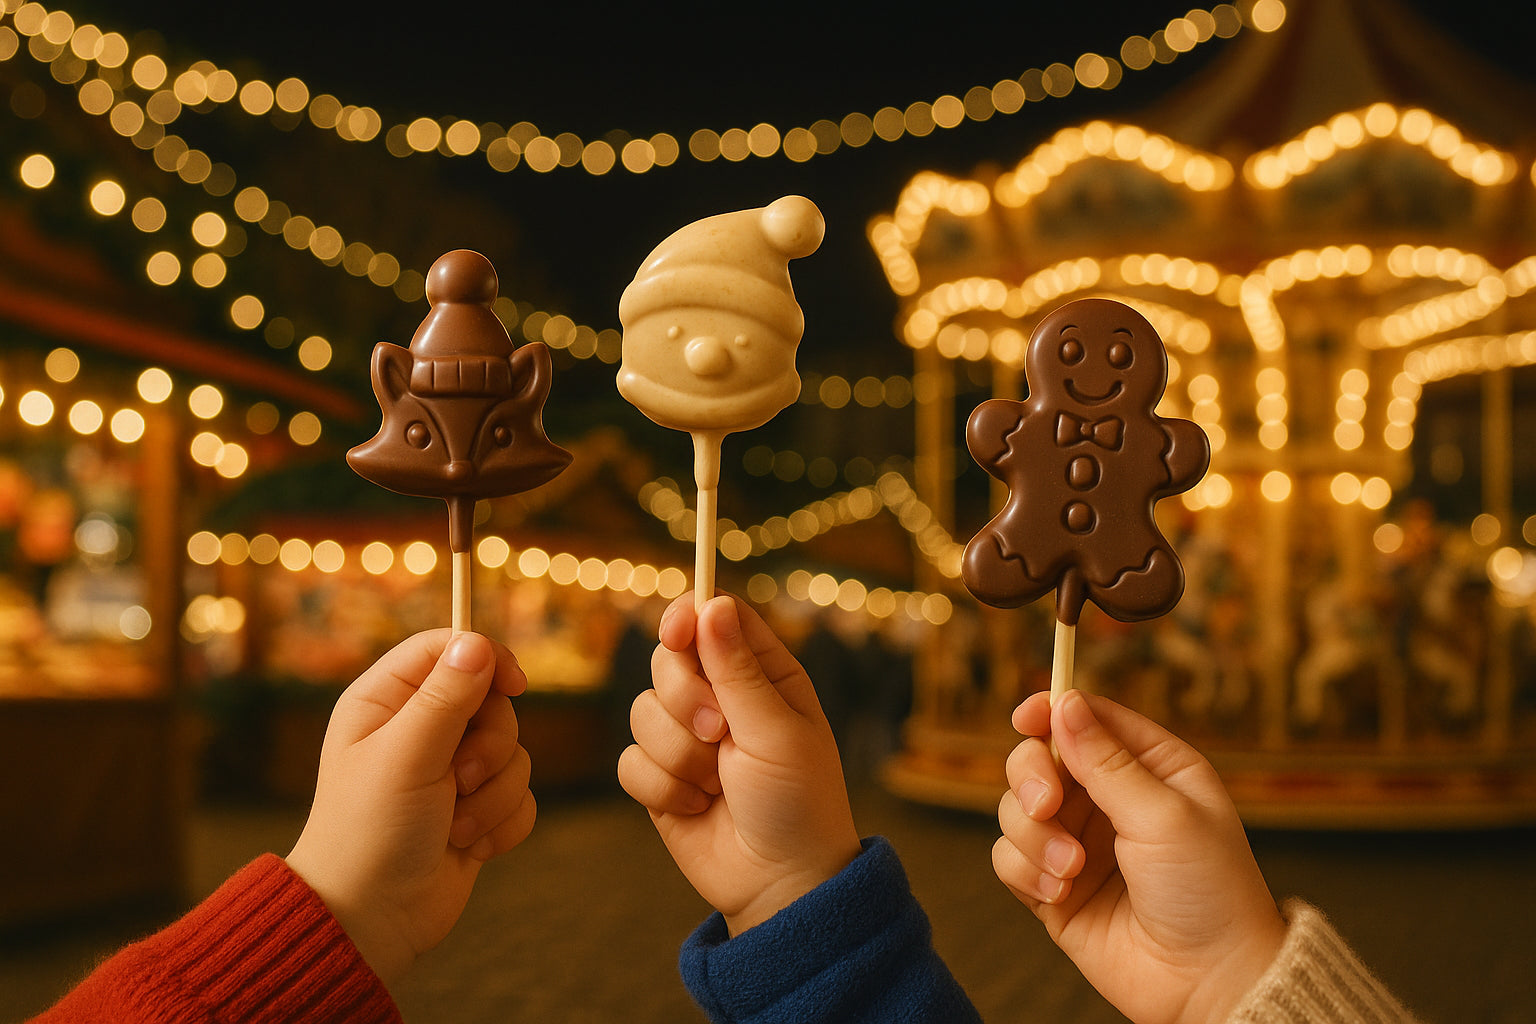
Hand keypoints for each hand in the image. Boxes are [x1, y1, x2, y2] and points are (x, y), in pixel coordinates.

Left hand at [286, 630, 535, 985]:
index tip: (514, 685)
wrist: (370, 921)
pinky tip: (468, 847)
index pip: (447, 648)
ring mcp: (450, 772)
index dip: (485, 658)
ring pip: (514, 753)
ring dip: (493, 794)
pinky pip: (521, 796)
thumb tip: (477, 642)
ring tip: (456, 826)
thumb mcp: (406, 755)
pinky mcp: (476, 810)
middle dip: (490, 747)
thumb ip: (446, 697)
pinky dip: (502, 823)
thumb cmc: (370, 833)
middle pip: (493, 702)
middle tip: (459, 778)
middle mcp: (419, 730)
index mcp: (386, 702)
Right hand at [617, 593, 861, 934]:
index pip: (713, 620)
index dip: (688, 618)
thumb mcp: (776, 730)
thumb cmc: (798, 802)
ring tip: (716, 784)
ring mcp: (686, 739)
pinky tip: (696, 808)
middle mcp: (721, 699)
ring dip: (678, 754)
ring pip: (641, 712)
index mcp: (762, 675)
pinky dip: (661, 788)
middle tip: (718, 732)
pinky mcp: (659, 779)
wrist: (781, 882)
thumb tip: (711, 603)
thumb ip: (737, 670)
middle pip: (666, 661)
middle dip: (684, 699)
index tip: (676, 632)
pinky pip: (629, 761)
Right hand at [993, 689, 1285, 1023]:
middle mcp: (1108, 799)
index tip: (1025, 718)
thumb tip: (1063, 704)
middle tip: (1048, 806)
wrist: (1209, 983)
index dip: (1051, 711)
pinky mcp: (1053, 887)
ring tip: (1072, 869)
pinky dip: (1026, 871)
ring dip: (1034, 836)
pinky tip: (1062, 892)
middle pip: (1037, 757)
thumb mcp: (1165, 814)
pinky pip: (1008, 858)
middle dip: (1031, 778)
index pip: (1087, 718)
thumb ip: (1106, 760)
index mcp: (1150, 767)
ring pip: (1015, 808)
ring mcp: (1077, 842)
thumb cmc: (1209, 893)